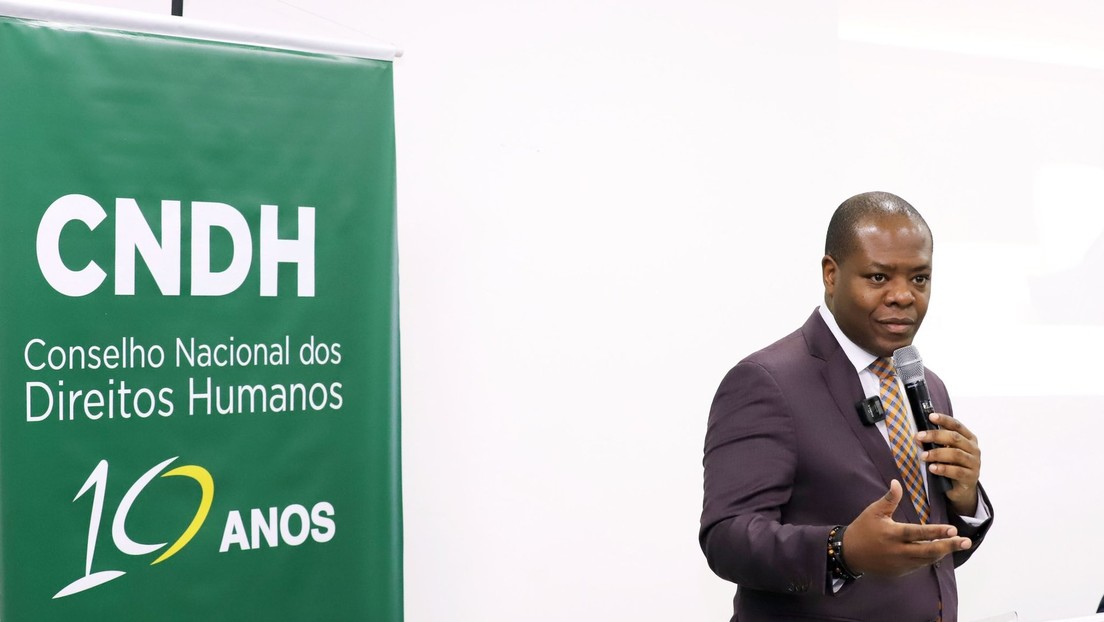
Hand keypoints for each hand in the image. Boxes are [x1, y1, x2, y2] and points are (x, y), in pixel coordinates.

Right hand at [843, 480, 970, 576]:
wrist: (849, 554)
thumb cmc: (862, 529)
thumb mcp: (873, 512)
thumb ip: (889, 499)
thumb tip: (897, 483)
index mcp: (892, 534)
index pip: (919, 533)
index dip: (937, 532)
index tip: (953, 529)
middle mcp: (899, 551)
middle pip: (929, 551)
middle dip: (949, 546)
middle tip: (966, 541)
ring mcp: (901, 563)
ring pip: (927, 560)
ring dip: (943, 552)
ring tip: (957, 544)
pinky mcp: (900, 571)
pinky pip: (920, 565)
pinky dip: (931, 558)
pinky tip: (940, 551)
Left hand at [918, 413, 980, 516]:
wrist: (961, 488)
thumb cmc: (952, 465)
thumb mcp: (945, 451)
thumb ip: (935, 443)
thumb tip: (918, 437)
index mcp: (969, 438)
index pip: (957, 425)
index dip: (944, 420)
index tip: (931, 416)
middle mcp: (974, 449)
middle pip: (955, 438)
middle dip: (935, 436)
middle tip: (919, 437)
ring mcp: (974, 463)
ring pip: (956, 454)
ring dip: (937, 453)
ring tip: (923, 456)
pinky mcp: (971, 477)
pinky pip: (957, 471)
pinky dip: (943, 469)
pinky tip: (932, 468)